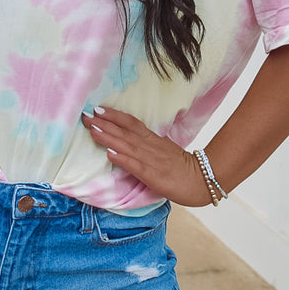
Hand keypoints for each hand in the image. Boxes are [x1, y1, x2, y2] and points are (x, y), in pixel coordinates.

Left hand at [81, 107, 210, 206]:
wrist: (203, 180)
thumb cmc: (183, 167)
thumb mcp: (164, 151)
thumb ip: (148, 146)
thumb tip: (130, 143)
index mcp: (153, 140)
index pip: (131, 123)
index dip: (114, 116)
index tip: (97, 109)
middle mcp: (150, 146)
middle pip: (124, 131)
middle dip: (104, 123)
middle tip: (85, 116)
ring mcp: (151, 160)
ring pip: (127, 145)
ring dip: (108, 137)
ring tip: (92, 130)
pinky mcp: (153, 175)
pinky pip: (136, 165)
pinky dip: (122, 158)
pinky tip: (110, 153)